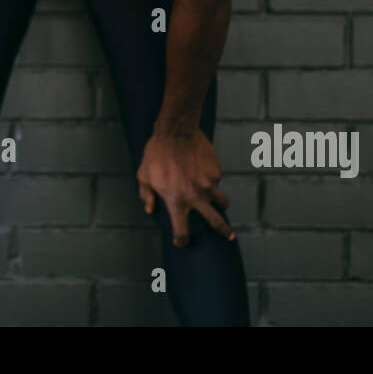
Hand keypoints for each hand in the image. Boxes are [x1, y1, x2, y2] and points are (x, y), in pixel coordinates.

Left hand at [136, 128, 234, 246]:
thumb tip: (150, 209)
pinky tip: (203, 170)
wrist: (175, 131)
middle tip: (228, 237)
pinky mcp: (216, 171)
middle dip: (223, 232)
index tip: (182, 242)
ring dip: (222, 205)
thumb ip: (146, 194)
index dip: (182, 240)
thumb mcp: (144, 175)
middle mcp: (195, 195)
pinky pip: (217, 181)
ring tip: (221, 204)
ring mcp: (208, 184)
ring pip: (223, 202)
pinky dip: (212, 181)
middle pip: (215, 222)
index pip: (181, 230)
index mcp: (175, 200)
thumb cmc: (156, 153)